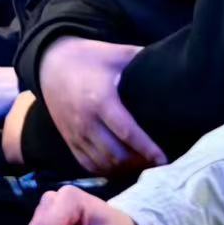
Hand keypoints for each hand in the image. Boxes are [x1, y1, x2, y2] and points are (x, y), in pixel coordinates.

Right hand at [39, 38, 165, 174]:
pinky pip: (88, 165)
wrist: (51, 63)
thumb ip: (142, 59)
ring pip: (102, 163)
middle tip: (158, 164)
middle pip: (116, 154)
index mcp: (101, 99)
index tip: (164, 159)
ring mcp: (75, 133)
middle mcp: (86, 121)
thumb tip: (172, 63)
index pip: (127, 132)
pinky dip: (106, 171)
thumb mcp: (117, 53)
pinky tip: (121, 168)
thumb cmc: (89, 57)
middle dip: (139, 163)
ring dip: (124, 170)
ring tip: (144, 168)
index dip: (147, 149)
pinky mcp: (69, 140)